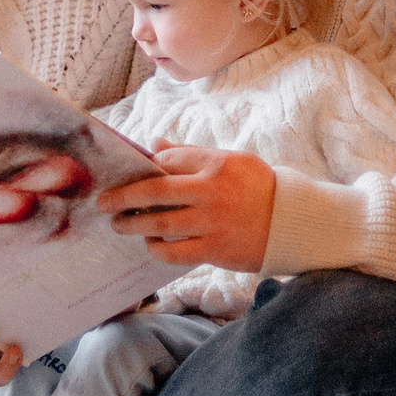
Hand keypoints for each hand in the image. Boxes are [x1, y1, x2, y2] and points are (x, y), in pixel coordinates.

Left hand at [98, 145, 274, 270]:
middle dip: (123, 196)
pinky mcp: (215, 249)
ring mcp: (212, 222)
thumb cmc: (258, 187)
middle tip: (103, 202)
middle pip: (155, 191)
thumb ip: (192, 154)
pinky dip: (157, 248)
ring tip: (119, 223)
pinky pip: (174, 251)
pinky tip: (150, 243)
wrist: (292, 223)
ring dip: (133, 224)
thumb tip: (155, 143)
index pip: (168, 160)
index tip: (130, 175)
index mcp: (216, 164)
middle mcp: (212, 192)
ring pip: (160, 223)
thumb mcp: (231, 161)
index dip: (146, 168)